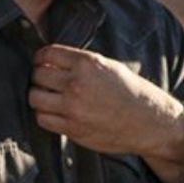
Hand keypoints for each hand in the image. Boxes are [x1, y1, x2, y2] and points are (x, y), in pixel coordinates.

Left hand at [28, 43, 183, 179]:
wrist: (149, 122)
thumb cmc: (131, 92)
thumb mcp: (109, 66)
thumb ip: (81, 63)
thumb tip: (51, 61)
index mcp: (87, 63)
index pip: (47, 54)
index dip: (40, 59)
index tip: (41, 63)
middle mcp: (77, 83)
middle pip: (37, 75)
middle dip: (38, 78)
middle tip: (45, 82)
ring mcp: (73, 107)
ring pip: (34, 98)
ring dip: (38, 97)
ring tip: (48, 98)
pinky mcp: (72, 128)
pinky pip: (43, 119)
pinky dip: (45, 116)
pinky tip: (54, 113)